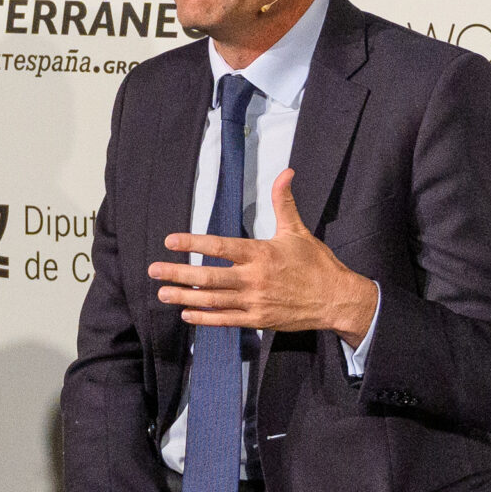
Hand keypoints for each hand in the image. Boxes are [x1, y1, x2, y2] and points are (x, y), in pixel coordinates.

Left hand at [151, 168, 378, 343]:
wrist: (337, 300)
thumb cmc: (316, 264)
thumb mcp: (298, 231)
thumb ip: (284, 202)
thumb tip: (285, 172)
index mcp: (261, 253)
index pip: (220, 246)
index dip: (193, 243)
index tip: (171, 241)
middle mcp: (254, 278)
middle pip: (209, 276)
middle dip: (178, 273)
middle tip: (153, 270)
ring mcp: (255, 301)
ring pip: (212, 300)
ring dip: (184, 296)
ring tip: (162, 292)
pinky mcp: (258, 319)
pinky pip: (225, 320)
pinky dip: (204, 318)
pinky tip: (186, 313)